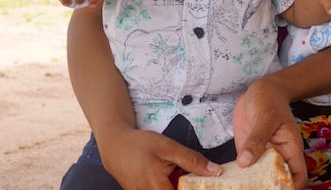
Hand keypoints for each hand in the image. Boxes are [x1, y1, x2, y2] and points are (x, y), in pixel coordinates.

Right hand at [100, 129, 220, 189]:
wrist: (115, 146)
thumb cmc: (140, 144)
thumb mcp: (168, 147)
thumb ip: (191, 160)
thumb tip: (215, 171)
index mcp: (157, 187)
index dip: (196, 189)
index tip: (208, 184)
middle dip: (188, 187)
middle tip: (195, 178)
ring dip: (178, 186)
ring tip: (178, 175)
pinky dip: (169, 186)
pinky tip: (171, 178)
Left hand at [232, 78, 307, 189]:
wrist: (261, 89)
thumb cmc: (270, 100)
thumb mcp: (265, 117)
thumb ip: (257, 139)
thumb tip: (245, 162)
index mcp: (290, 149)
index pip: (297, 177)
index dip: (290, 187)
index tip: (274, 189)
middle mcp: (277, 155)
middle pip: (277, 181)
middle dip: (267, 188)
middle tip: (251, 189)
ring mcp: (262, 155)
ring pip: (259, 178)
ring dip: (251, 184)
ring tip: (238, 187)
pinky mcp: (248, 151)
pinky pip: (245, 168)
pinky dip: (239, 176)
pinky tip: (229, 179)